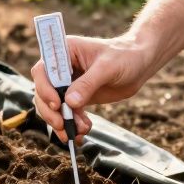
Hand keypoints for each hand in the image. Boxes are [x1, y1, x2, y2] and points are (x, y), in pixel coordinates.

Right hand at [31, 34, 155, 143]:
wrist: (140, 64)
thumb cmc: (125, 56)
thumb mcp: (107, 68)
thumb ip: (88, 84)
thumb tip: (69, 102)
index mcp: (64, 51)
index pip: (43, 70)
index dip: (44, 88)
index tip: (57, 104)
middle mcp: (62, 67)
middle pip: (43, 92)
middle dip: (50, 111)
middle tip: (62, 125)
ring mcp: (68, 83)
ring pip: (53, 106)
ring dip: (62, 121)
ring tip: (79, 132)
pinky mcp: (78, 97)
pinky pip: (68, 113)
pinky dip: (73, 124)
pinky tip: (82, 132)